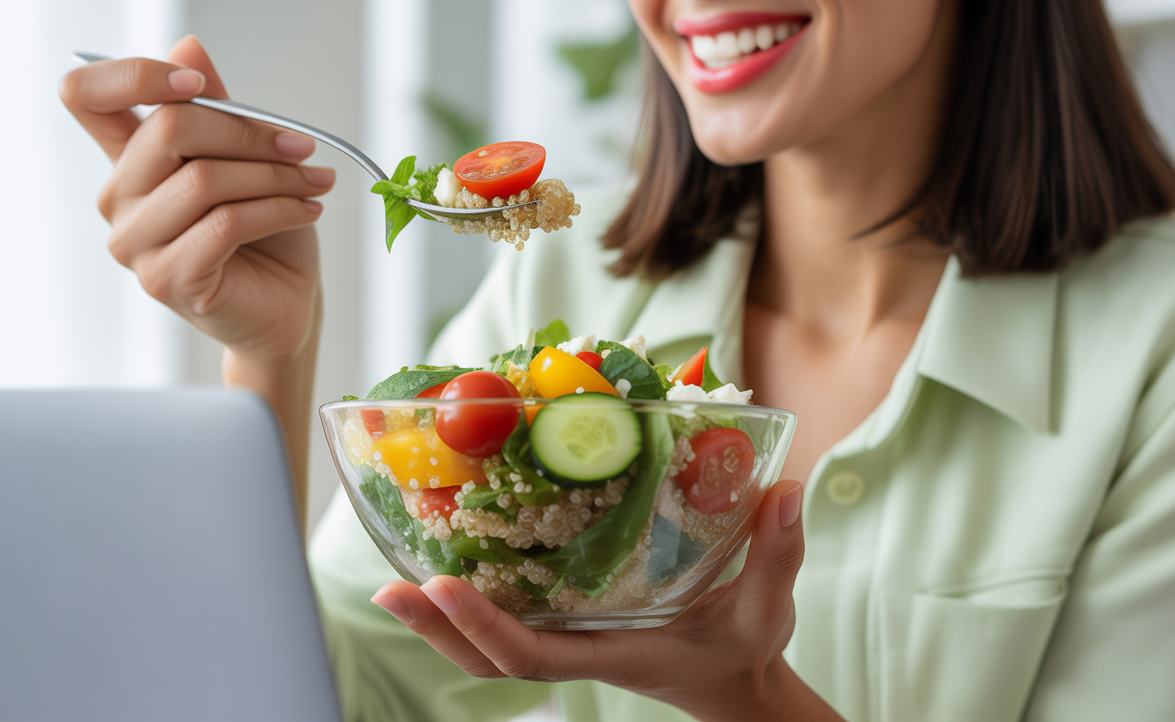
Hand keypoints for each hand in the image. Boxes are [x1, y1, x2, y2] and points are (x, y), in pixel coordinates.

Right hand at [59, 35, 330, 361]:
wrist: (285, 306)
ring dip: (274, 176)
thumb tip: (188, 45)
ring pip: (205, 180)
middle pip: (167, 129)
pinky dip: (278, 210)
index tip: (199, 81)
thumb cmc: (266, 233)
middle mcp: (119, 199)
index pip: (85, 94)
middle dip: (247, 132)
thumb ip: (217, 107)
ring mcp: (136, 244)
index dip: (134, 74)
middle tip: (301, 147)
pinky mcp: (167, 278)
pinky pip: (226, 224)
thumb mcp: (246, 159)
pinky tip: (308, 211)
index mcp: (128, 159)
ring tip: (314, 183)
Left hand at [372, 481, 840, 720]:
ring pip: (490, 647)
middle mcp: (580, 651)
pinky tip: (445, 571)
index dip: (484, 626)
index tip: (443, 587)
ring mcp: (570, 642)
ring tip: (392, 584)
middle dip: (438, 629)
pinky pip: (507, 623)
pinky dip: (469, 607)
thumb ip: (778, 551)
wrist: (737, 684)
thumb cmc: (747, 649)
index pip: (533, 656)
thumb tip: (787, 489)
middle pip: (491, 658)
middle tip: (387, 589)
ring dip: (440, 621)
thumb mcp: (769, 605)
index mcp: (615, 652)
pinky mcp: (570, 626)